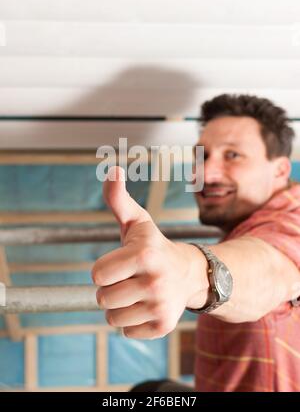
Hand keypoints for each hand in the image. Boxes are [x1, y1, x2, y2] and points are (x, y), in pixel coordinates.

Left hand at [92, 166, 207, 338]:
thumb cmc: (154, 246)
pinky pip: (126, 331)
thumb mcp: (137, 222)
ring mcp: (161, 306)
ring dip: (120, 306)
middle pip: (102, 298)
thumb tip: (112, 169)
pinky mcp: (164, 326)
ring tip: (138, 292)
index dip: (105, 269)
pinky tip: (148, 305)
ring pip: (112, 317)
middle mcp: (154, 281)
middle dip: (111, 288)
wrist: (190, 273)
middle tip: (130, 278)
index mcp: (144, 254)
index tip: (121, 263)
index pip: (97, 275)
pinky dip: (133, 321)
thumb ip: (118, 198)